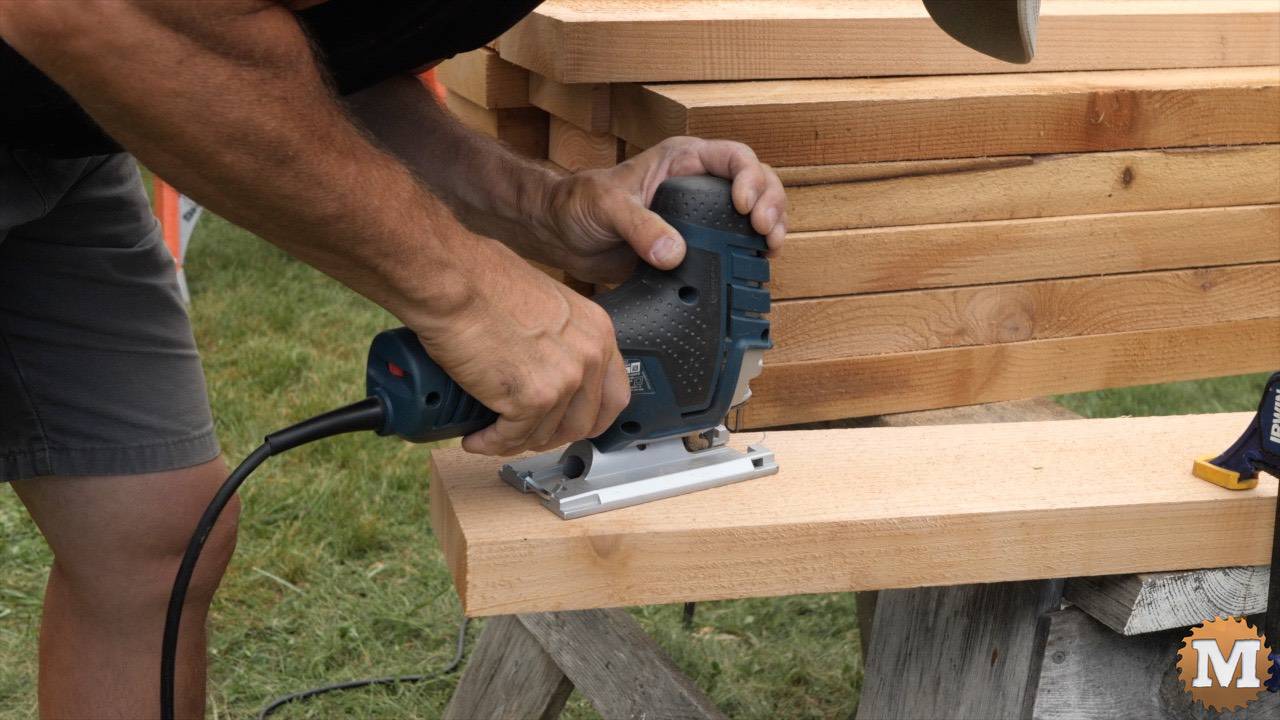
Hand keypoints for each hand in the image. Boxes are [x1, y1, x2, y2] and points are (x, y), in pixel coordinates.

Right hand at [414, 241, 629, 455]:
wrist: (451, 282)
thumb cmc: (482, 280)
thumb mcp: (545, 304)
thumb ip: (561, 337)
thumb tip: (547, 365)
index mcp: (597, 331)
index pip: (614, 396)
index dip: (589, 418)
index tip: (567, 424)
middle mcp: (589, 356)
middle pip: (583, 423)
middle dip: (551, 436)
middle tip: (524, 433)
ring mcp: (563, 379)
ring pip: (545, 435)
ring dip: (516, 440)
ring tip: (492, 433)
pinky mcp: (532, 399)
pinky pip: (513, 438)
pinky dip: (491, 444)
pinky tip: (476, 439)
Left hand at [533, 136, 786, 282]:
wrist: (560, 235)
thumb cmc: (578, 204)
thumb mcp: (607, 207)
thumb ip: (639, 227)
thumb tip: (673, 254)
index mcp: (682, 161)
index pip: (734, 157)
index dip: (751, 179)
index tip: (744, 207)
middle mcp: (698, 184)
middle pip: (756, 183)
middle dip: (770, 205)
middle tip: (765, 233)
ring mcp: (700, 216)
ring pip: (752, 213)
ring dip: (769, 228)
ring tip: (770, 250)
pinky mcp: (695, 247)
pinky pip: (733, 247)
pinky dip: (750, 254)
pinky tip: (756, 267)